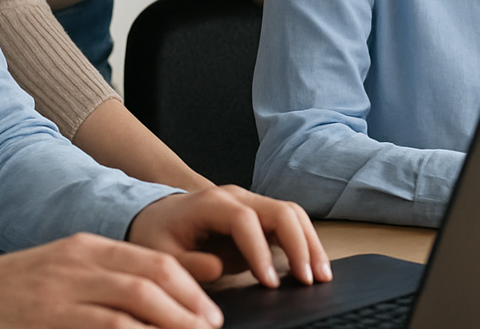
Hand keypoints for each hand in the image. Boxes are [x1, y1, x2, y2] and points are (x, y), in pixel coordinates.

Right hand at [0, 233, 223, 328]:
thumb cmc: (10, 290)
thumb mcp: (62, 270)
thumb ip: (105, 278)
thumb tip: (156, 299)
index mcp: (87, 248)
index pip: (152, 259)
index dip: (189, 285)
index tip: (209, 310)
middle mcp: (79, 264)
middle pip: (151, 279)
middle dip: (188, 307)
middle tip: (210, 328)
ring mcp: (62, 292)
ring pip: (132, 305)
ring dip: (171, 324)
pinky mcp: (48, 319)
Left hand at [128, 185, 332, 288]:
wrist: (158, 216)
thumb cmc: (159, 235)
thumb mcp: (161, 254)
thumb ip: (186, 264)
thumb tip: (217, 269)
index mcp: (211, 204)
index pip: (245, 220)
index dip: (260, 251)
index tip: (270, 283)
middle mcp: (237, 197)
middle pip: (280, 210)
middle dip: (299, 245)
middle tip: (309, 280)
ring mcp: (251, 203)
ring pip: (292, 214)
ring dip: (310, 243)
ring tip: (321, 275)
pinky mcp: (260, 215)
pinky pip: (291, 222)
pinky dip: (306, 242)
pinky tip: (313, 266)